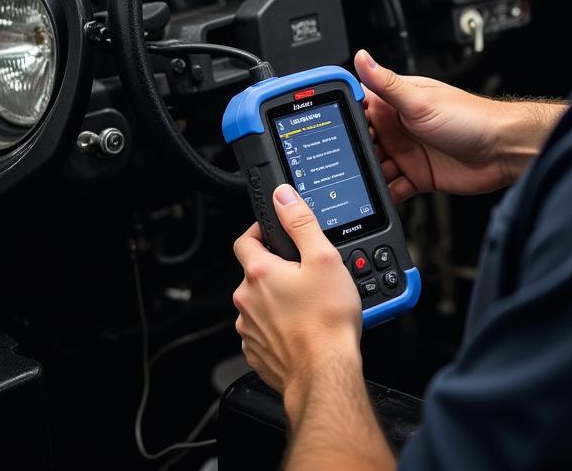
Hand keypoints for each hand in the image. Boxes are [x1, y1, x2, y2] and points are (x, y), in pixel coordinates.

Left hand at [233, 184, 361, 400]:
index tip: (274, 232)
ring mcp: (249, 329)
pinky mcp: (257, 352)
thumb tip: (284, 197)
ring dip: (277, 299)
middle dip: (275, 269)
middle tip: (304, 273)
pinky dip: (278, 326)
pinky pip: (264, 330)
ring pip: (259, 303)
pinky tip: (301, 328)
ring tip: (307, 304)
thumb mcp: (323, 258)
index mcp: (258, 273)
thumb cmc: (327, 322)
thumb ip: (300, 222)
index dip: (259, 231)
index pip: (245, 239)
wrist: (325, 374)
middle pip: (254, 272)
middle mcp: (246, 300)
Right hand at [355, 49, 561, 200]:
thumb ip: (387, 83)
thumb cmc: (471, 118)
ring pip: (376, 167)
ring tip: (358, 185)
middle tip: (343, 165)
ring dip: (368, 176)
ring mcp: (409, 152)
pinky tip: (379, 198)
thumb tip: (361, 57)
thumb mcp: (420, 100)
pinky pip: (394, 188)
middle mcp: (400, 127)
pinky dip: (385, 194)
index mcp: (397, 103)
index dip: (345, 119)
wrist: (504, 151)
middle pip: (364, 143)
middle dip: (354, 154)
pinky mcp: (419, 175)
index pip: (360, 108)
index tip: (330, 130)